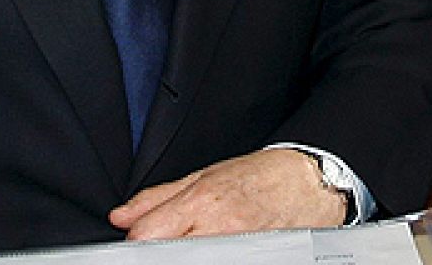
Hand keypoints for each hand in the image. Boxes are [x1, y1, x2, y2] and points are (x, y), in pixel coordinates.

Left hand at [109, 148, 345, 240]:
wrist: (310, 184)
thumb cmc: (261, 176)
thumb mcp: (206, 175)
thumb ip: (159, 198)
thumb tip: (121, 217)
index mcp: (202, 201)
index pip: (146, 236)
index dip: (138, 239)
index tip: (142, 238)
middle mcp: (217, 229)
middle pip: (164, 255)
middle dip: (158, 251)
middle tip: (168, 242)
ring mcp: (235, 251)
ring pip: (188, 261)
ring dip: (183, 255)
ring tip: (195, 244)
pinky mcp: (250, 261)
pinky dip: (206, 259)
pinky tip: (211, 251)